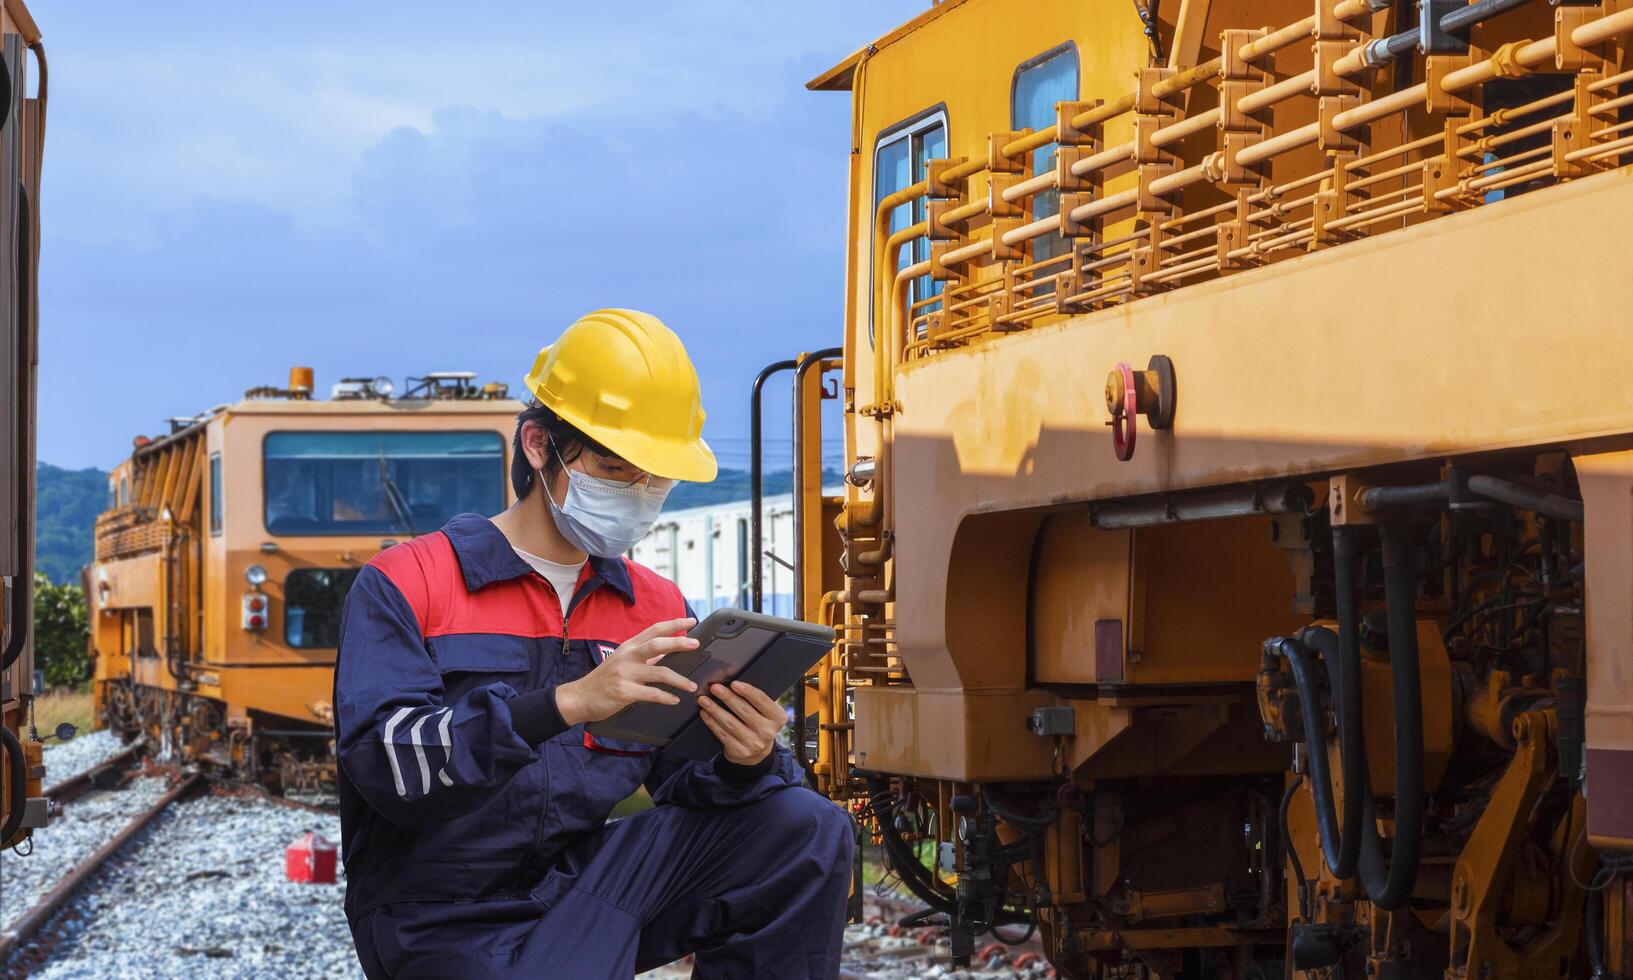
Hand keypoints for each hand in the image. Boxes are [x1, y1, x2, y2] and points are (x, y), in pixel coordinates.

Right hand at [555, 618, 698, 725]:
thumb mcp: (622, 661)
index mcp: (628, 647)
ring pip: (660, 672)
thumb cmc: (603, 680)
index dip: (674, 624)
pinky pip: (651, 694)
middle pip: (657, 644)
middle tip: (696, 645)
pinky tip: (674, 700)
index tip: (691, 621)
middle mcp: (627, 657)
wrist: (579, 697)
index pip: (654, 629)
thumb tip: (667, 651)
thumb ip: (644, 657)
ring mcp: (625, 674)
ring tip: (692, 686)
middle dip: (679, 642)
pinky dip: (666, 697)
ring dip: (679, 680)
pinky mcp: (624, 692)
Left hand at [698, 681, 784, 765]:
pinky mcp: (739, 752)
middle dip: (728, 697)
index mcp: (777, 717)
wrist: (757, 753)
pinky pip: (722, 734)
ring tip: (704, 700)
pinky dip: (712, 723)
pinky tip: (705, 714)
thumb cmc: (760, 723)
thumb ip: (756, 698)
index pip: (762, 700)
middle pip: (744, 711)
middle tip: (715, 687)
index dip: (747, 691)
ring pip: (731, 723)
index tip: (734, 683)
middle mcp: (768, 731)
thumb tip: (735, 677)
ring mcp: (754, 743)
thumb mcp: (766, 712)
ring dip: (715, 710)